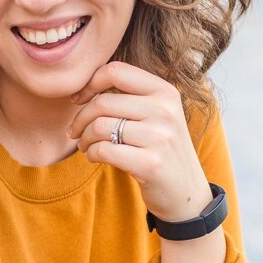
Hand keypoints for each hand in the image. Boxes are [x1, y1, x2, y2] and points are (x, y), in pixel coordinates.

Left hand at [69, 61, 211, 221]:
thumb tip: (85, 85)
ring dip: (85, 139)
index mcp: (166, 92)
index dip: (90, 83)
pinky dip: (91, 154)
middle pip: (103, 102)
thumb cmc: (162, 149)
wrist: (185, 191)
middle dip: (80, 118)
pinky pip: (103, 150)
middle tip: (76, 131)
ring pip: (99, 126)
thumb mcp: (158, 115)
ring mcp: (160, 137)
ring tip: (86, 146)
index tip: (80, 99)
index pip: (116, 71)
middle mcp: (165, 110)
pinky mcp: (150, 163)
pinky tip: (95, 157)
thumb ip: (131, 96)